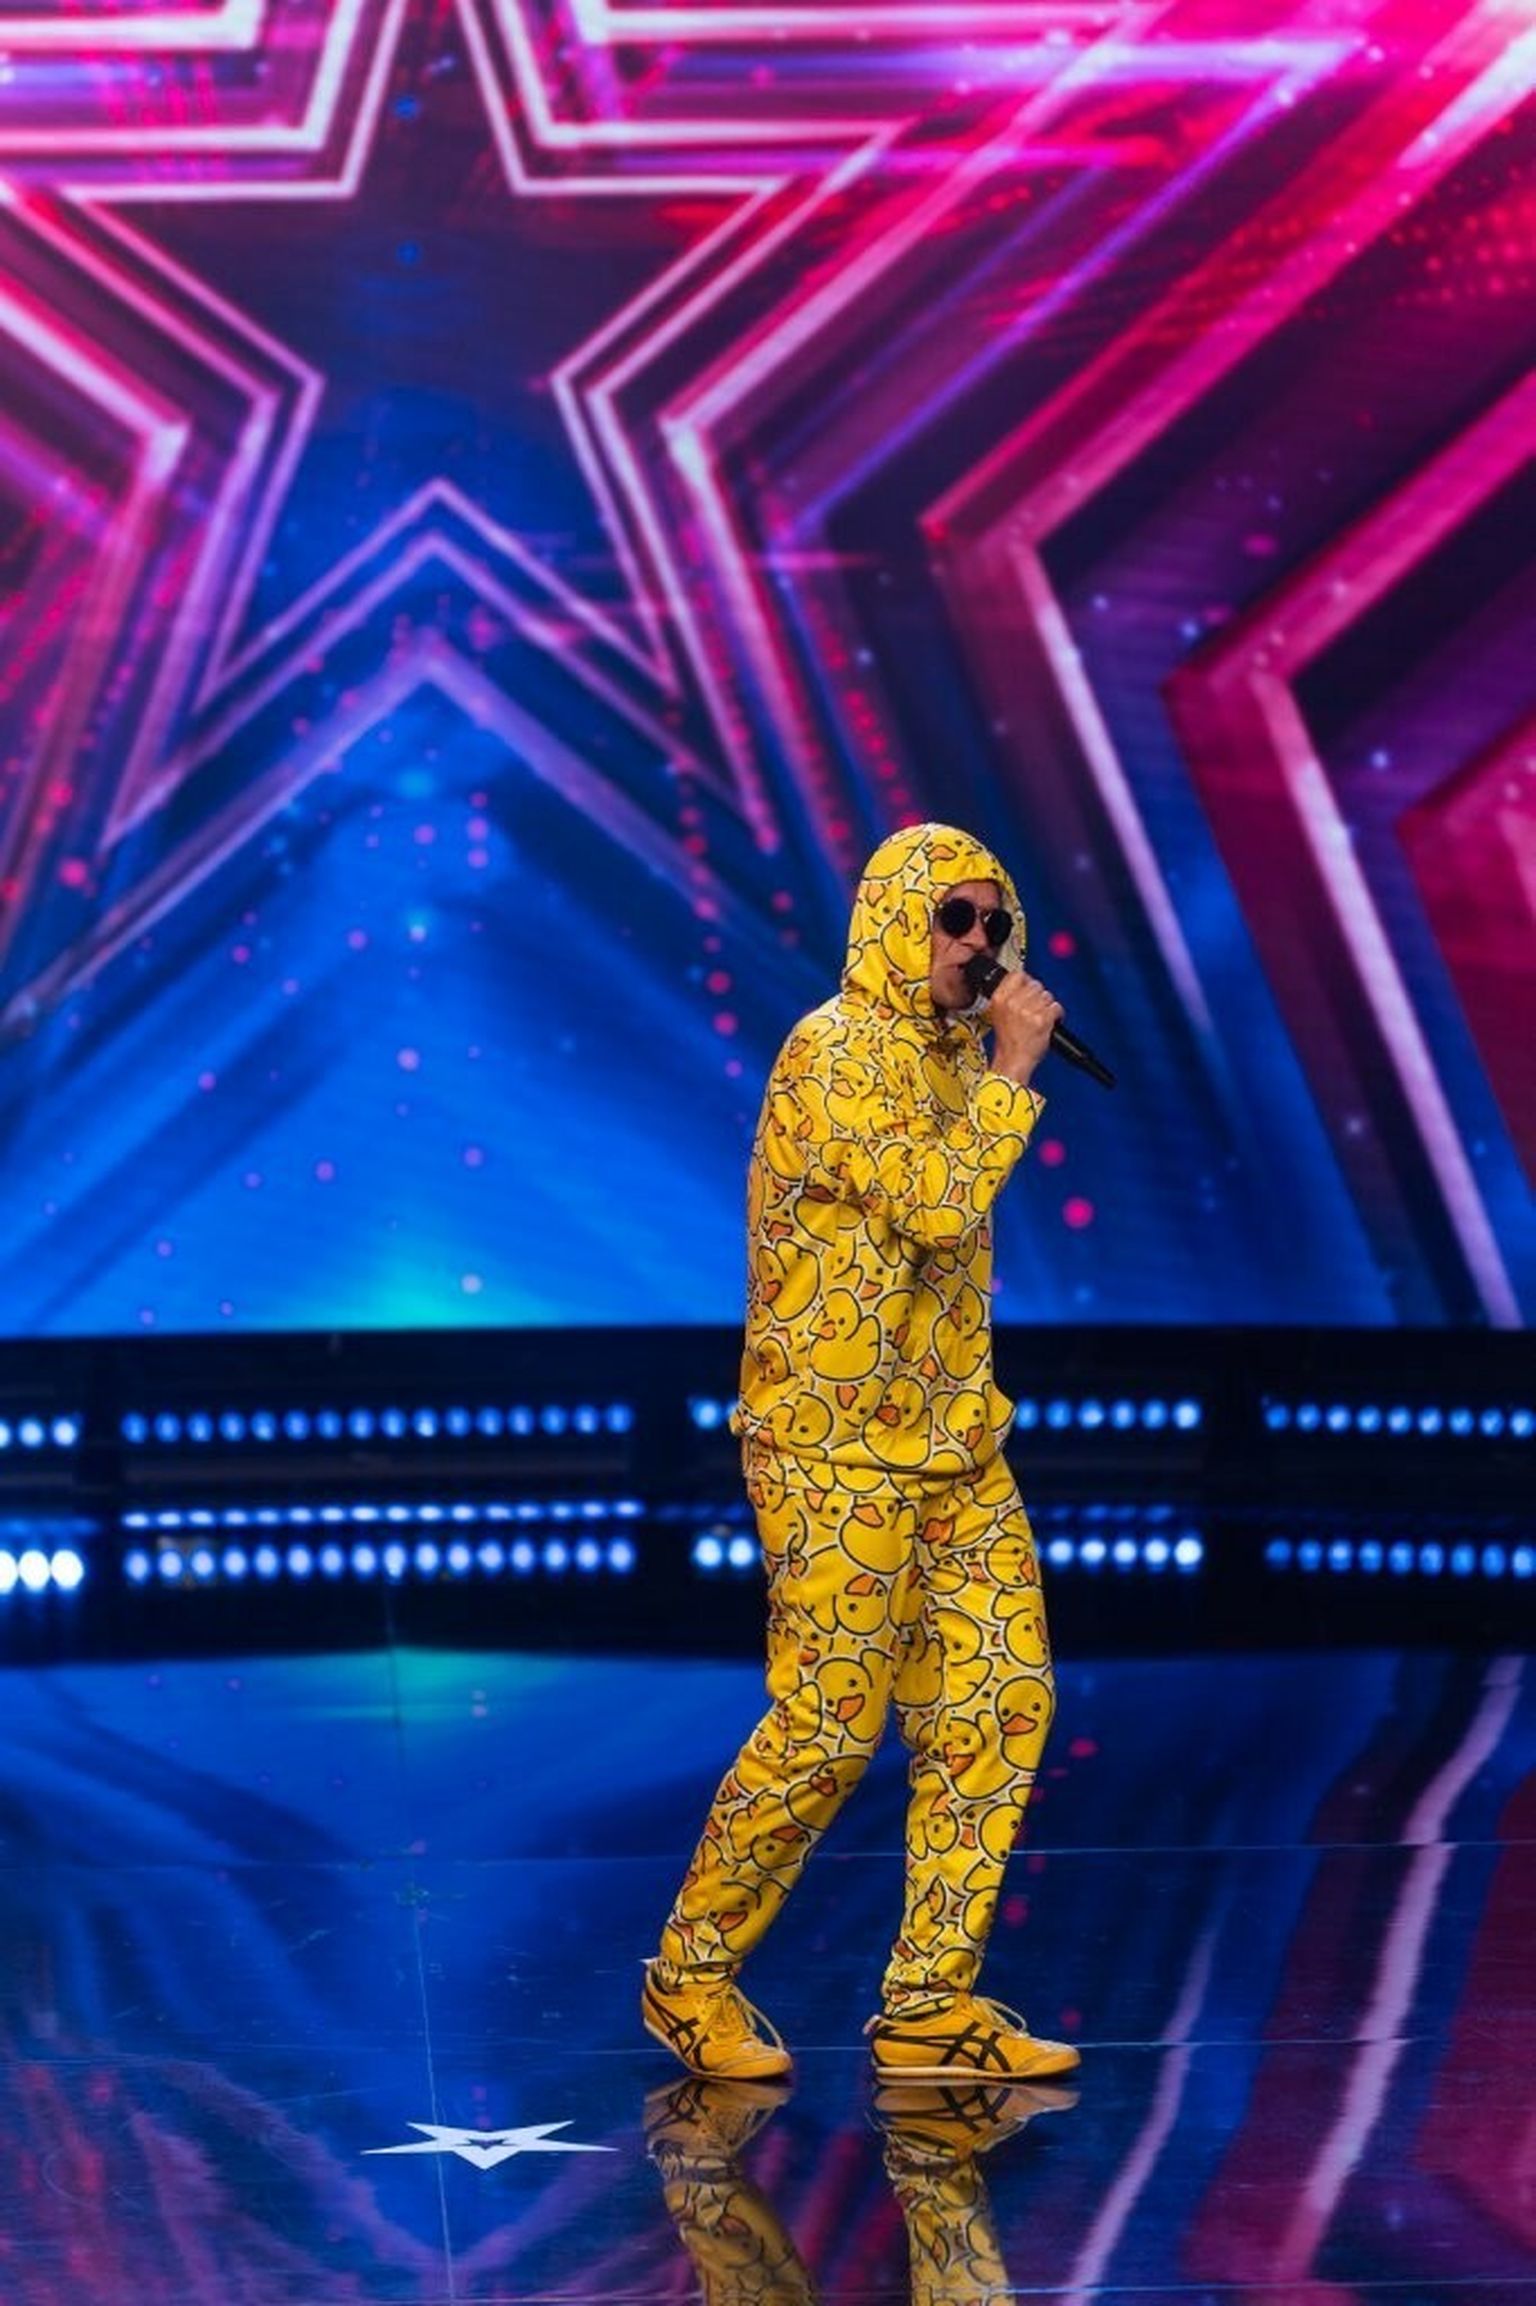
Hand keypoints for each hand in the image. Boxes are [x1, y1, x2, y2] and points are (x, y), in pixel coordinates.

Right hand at [984, 971, 1062, 1087]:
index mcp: (1000, 998)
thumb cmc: (1008, 1041)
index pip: (1017, 975)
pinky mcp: (1042, 1020)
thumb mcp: (998, 1013)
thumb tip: (1024, 982)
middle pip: (1036, 984)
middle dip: (1039, 996)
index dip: (1027, 981)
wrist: (1013, 1060)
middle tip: (1036, 1009)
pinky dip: (1058, 1014)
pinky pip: (1057, 1007)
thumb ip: (1009, 996)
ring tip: (1041, 1017)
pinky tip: (1051, 1021)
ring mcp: (1028, 1011)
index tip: (1029, 988)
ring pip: (1048, 995)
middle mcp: (1013, 1002)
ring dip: (1048, 1006)